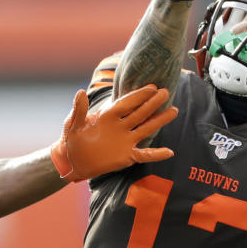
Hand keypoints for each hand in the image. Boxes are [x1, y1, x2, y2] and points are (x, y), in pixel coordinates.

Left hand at [51, 85, 177, 181]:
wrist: (72, 160)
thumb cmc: (72, 139)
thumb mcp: (73, 124)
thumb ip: (79, 110)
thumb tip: (80, 92)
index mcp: (108, 116)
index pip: (126, 103)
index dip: (138, 95)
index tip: (151, 87)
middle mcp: (120, 126)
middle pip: (140, 112)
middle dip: (152, 103)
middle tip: (166, 92)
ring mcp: (125, 140)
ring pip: (146, 129)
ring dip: (159, 121)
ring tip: (174, 111)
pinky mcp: (127, 156)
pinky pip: (144, 154)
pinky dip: (156, 154)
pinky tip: (169, 152)